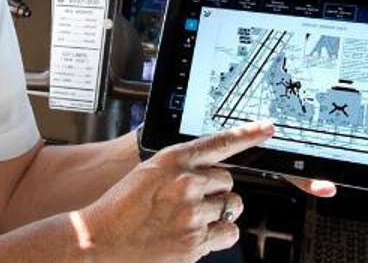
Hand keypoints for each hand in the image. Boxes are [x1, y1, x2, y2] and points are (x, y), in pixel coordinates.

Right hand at [75, 121, 271, 262]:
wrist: (100, 239)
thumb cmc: (120, 208)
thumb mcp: (148, 174)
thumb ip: (179, 169)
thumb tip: (209, 173)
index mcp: (172, 159)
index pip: (219, 142)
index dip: (248, 134)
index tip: (268, 128)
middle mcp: (186, 182)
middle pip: (227, 181)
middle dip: (215, 192)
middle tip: (189, 203)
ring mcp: (193, 212)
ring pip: (231, 206)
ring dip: (217, 213)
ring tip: (189, 220)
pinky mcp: (197, 240)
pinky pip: (230, 232)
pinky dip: (219, 234)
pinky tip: (197, 235)